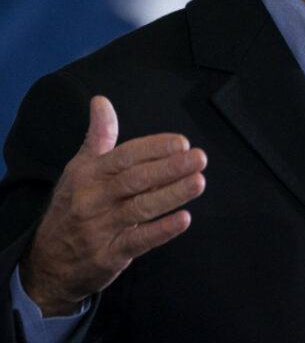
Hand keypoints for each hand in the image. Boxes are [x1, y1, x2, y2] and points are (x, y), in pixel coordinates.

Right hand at [18, 96, 206, 316]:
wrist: (46, 263)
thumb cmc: (71, 207)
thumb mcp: (79, 170)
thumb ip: (98, 136)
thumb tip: (100, 100)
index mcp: (88, 175)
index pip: (124, 157)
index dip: (153, 148)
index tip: (182, 142)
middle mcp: (92, 199)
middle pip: (134, 180)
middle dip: (169, 168)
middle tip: (199, 158)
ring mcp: (99, 228)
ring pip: (140, 208)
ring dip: (171, 195)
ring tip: (199, 182)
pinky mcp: (108, 255)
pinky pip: (137, 241)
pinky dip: (161, 230)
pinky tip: (183, 219)